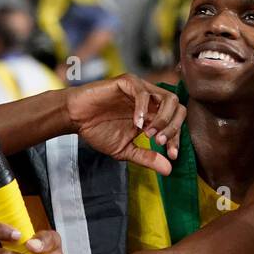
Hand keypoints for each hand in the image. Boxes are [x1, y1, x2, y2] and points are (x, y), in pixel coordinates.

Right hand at [64, 74, 184, 174]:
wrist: (75, 118)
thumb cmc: (98, 130)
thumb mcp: (126, 150)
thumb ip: (147, 157)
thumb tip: (168, 170)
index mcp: (154, 115)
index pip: (176, 124)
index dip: (177, 139)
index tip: (172, 156)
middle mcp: (152, 101)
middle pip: (179, 108)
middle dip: (174, 128)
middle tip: (159, 143)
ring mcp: (142, 90)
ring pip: (168, 99)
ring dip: (163, 118)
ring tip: (149, 134)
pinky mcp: (128, 82)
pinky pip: (143, 93)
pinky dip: (144, 109)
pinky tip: (137, 123)